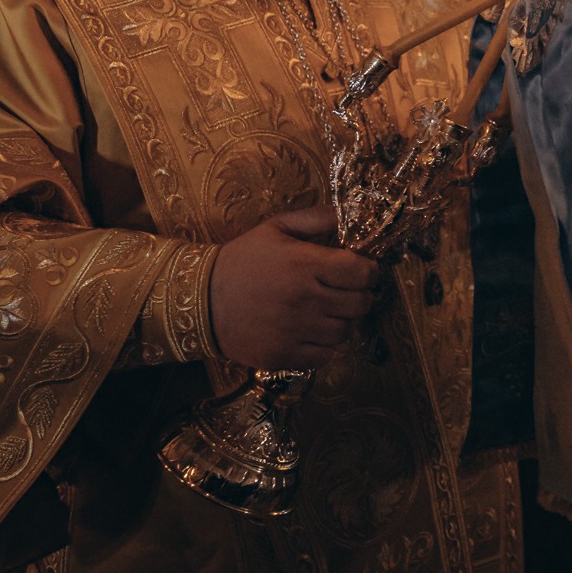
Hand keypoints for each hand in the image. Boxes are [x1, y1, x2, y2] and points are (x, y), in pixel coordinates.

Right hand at [208, 204, 378, 369]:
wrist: (202, 300)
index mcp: (304, 265)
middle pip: (360, 304)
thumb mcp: (274, 228)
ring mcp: (295, 331)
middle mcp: (304, 300)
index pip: (361, 273)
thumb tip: (346, 216)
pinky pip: (326, 356)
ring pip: (346, 332)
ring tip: (329, 311)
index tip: (362, 270)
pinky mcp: (284, 356)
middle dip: (361, 296)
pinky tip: (314, 331)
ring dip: (344, 321)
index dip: (369, 271)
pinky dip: (327, 346)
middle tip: (348, 291)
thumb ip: (314, 219)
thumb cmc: (241, 260)